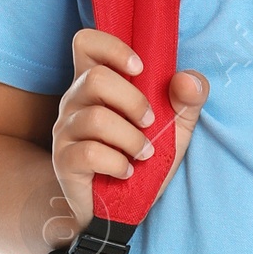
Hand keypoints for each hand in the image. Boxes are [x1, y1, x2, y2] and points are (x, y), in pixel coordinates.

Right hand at [47, 29, 208, 243]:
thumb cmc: (142, 160)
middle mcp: (75, 101)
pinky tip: (127, 172)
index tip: (140, 68)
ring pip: (96, 118)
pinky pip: (90, 152)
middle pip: (95, 78)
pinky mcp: (64, 161)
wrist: (119, 211)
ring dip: (132, 138)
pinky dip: (118, 162)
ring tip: (144, 154)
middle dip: (134, 101)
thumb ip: (188, 100)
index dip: (112, 46)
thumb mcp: (175, 129)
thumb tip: (187, 80)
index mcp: (96, 83)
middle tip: (151, 123)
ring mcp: (65, 131)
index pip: (86, 43)